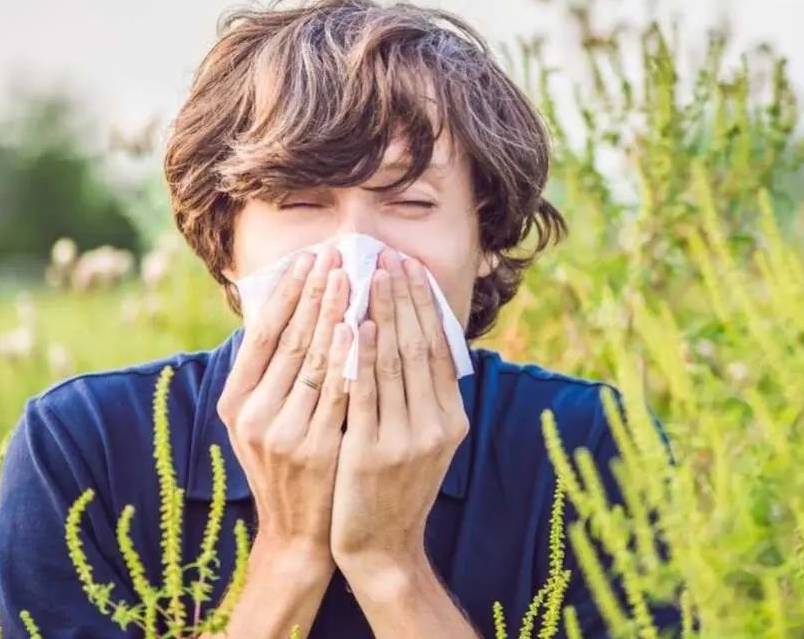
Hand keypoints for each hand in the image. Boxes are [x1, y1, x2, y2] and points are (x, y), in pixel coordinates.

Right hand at [216, 247, 352, 569]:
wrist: (299, 533)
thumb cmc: (286, 465)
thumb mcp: (261, 420)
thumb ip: (269, 373)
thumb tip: (285, 309)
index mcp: (235, 402)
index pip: (262, 335)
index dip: (286, 294)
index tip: (308, 259)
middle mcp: (253, 415)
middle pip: (289, 341)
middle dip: (314, 294)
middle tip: (335, 255)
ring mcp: (284, 433)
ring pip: (314, 361)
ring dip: (335, 314)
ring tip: (353, 277)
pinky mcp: (316, 448)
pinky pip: (338, 392)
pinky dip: (350, 358)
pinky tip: (362, 327)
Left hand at [330, 249, 469, 577]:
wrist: (381, 547)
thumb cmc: (396, 487)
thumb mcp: (424, 441)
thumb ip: (425, 396)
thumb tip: (419, 338)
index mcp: (452, 419)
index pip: (440, 348)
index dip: (425, 305)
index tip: (410, 267)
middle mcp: (436, 426)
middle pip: (419, 347)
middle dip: (403, 297)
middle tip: (388, 257)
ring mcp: (405, 440)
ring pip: (393, 363)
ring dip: (381, 314)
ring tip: (368, 276)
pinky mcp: (370, 451)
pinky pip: (364, 392)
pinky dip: (360, 355)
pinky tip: (352, 325)